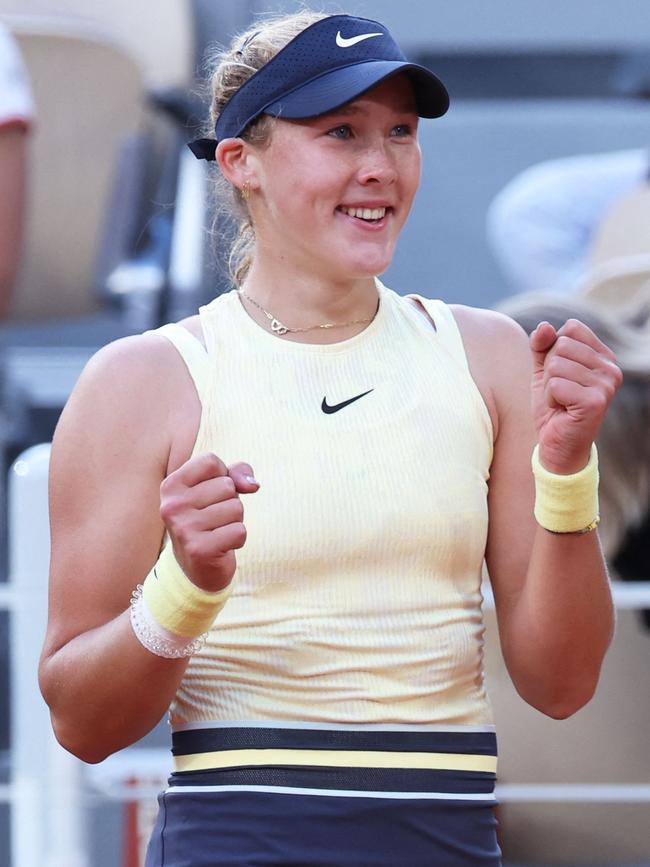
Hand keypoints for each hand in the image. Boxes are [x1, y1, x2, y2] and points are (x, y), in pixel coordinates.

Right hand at [159, 453, 258, 590]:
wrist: (198, 567)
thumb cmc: (210, 518)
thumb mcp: (218, 488)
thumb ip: (237, 473)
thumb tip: (252, 485)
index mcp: (171, 485)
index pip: (211, 461)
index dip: (223, 476)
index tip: (210, 494)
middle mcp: (172, 506)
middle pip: (227, 485)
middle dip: (230, 502)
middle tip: (214, 518)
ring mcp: (183, 528)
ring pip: (236, 508)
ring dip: (234, 521)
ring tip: (217, 531)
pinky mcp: (199, 550)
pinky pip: (239, 531)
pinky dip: (238, 538)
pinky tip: (222, 545)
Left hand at [529, 319, 622, 473]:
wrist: (556, 445)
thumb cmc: (553, 406)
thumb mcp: (543, 370)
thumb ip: (541, 345)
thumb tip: (545, 327)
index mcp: (604, 356)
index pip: (571, 329)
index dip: (554, 350)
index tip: (561, 374)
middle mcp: (611, 368)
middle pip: (562, 345)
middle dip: (549, 369)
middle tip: (559, 392)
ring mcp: (606, 384)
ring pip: (556, 364)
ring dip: (548, 386)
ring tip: (560, 401)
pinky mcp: (595, 401)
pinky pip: (555, 384)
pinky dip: (549, 398)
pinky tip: (561, 410)